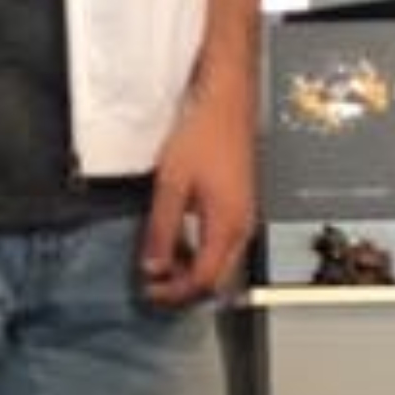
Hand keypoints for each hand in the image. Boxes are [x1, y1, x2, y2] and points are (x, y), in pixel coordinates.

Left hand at [139, 75, 255, 306]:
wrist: (227, 101)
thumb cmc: (203, 133)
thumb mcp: (172, 184)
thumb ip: (162, 229)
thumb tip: (153, 266)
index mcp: (227, 225)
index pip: (204, 280)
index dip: (175, 293)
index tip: (149, 291)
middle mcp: (242, 226)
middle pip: (218, 278)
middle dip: (186, 288)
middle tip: (155, 286)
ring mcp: (245, 215)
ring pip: (222, 262)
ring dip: (193, 270)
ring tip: (162, 263)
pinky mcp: (241, 204)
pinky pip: (224, 243)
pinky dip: (201, 252)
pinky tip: (180, 240)